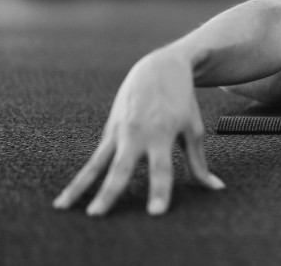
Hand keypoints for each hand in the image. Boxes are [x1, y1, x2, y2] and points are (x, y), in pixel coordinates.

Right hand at [52, 52, 225, 215]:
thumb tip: (216, 188)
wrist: (160, 67)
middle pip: (122, 168)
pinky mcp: (109, 130)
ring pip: (96, 164)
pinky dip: (81, 177)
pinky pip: (94, 158)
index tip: (155, 213)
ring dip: (80, 187)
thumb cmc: (182, 100)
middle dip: (109, 192)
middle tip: (98, 214)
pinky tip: (69, 196)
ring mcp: (120, 131)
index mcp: (163, 133)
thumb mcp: (193, 129)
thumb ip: (199, 162)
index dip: (160, 190)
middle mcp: (137, 133)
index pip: (162, 168)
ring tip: (64, 207)